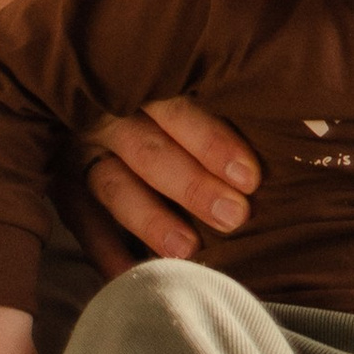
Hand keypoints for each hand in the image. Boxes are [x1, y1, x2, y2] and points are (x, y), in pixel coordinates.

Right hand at [76, 94, 262, 271]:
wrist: (62, 86)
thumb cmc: (159, 92)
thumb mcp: (178, 76)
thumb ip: (219, 93)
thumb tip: (293, 117)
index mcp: (140, 79)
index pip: (176, 108)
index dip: (211, 141)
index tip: (250, 177)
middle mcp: (106, 114)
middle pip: (150, 151)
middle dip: (192, 186)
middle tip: (234, 216)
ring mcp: (78, 152)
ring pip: (114, 186)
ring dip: (150, 219)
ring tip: (187, 250)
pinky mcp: (60, 187)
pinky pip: (83, 223)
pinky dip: (107, 253)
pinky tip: (135, 277)